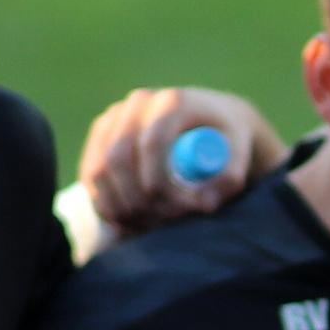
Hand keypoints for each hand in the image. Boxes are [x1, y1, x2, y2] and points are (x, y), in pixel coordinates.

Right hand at [67, 88, 280, 260]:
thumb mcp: (239, 155)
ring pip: (99, 169)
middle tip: (161, 225)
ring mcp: (115, 117)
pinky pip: (90, 174)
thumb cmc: (226, 141)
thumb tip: (205, 202)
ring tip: (147, 227)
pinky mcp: (101, 135)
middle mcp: (138, 104)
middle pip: (119, 157)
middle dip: (137, 199)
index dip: (158, 183)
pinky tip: (125, 223)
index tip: (175, 211)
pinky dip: (103, 203)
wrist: (208, 122)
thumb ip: (231, 178)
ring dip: (118, 206)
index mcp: (172, 102)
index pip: (153, 143)